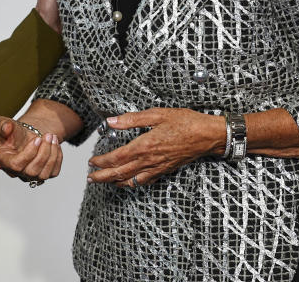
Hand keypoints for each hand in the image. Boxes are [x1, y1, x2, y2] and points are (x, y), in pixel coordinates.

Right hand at [0, 116, 62, 183]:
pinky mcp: (42, 175)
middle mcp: (16, 172)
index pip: (15, 165)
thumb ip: (1, 124)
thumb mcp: (2, 123)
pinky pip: (53, 172)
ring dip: (52, 154)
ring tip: (52, 137)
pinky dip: (57, 157)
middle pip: (31, 171)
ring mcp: (30, 175)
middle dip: (43, 153)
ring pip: (44, 174)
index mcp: (2, 160)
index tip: (37, 139)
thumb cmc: (12, 131)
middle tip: (48, 135)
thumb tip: (7, 128)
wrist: (25, 134)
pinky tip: (55, 144)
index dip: (28, 153)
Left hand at [88, 108, 223, 186]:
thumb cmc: (185, 122)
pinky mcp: (165, 170)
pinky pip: (146, 181)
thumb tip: (111, 120)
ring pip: (132, 180)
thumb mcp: (157, 114)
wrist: (208, 136)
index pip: (117, 157)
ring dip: (115, 182)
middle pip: (121, 173)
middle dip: (103, 177)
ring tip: (104, 181)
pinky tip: (128, 182)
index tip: (91, 161)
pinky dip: (133, 183)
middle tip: (90, 178)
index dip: (102, 162)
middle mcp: (150, 159)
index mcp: (145, 145)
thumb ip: (132, 119)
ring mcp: (158, 167)